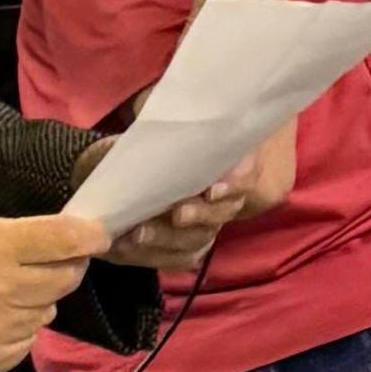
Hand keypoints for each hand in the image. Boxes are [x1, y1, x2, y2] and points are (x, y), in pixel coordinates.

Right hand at [0, 214, 110, 371]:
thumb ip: (8, 233)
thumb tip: (57, 237)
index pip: (64, 240)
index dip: (89, 236)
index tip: (96, 235)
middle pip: (68, 278)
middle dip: (64, 267)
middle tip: (43, 264)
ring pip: (49, 310)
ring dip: (36, 300)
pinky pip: (28, 341)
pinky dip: (18, 330)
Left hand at [83, 135, 291, 271]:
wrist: (124, 165)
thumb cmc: (147, 138)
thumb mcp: (156, 121)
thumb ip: (160, 119)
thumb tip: (147, 113)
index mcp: (225, 160)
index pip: (247, 174)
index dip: (235, 184)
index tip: (213, 189)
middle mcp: (221, 195)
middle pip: (223, 213)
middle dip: (200, 216)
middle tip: (176, 214)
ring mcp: (204, 223)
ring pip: (199, 240)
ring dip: (168, 240)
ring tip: (137, 235)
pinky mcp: (183, 244)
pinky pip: (176, 258)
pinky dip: (150, 256)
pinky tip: (123, 248)